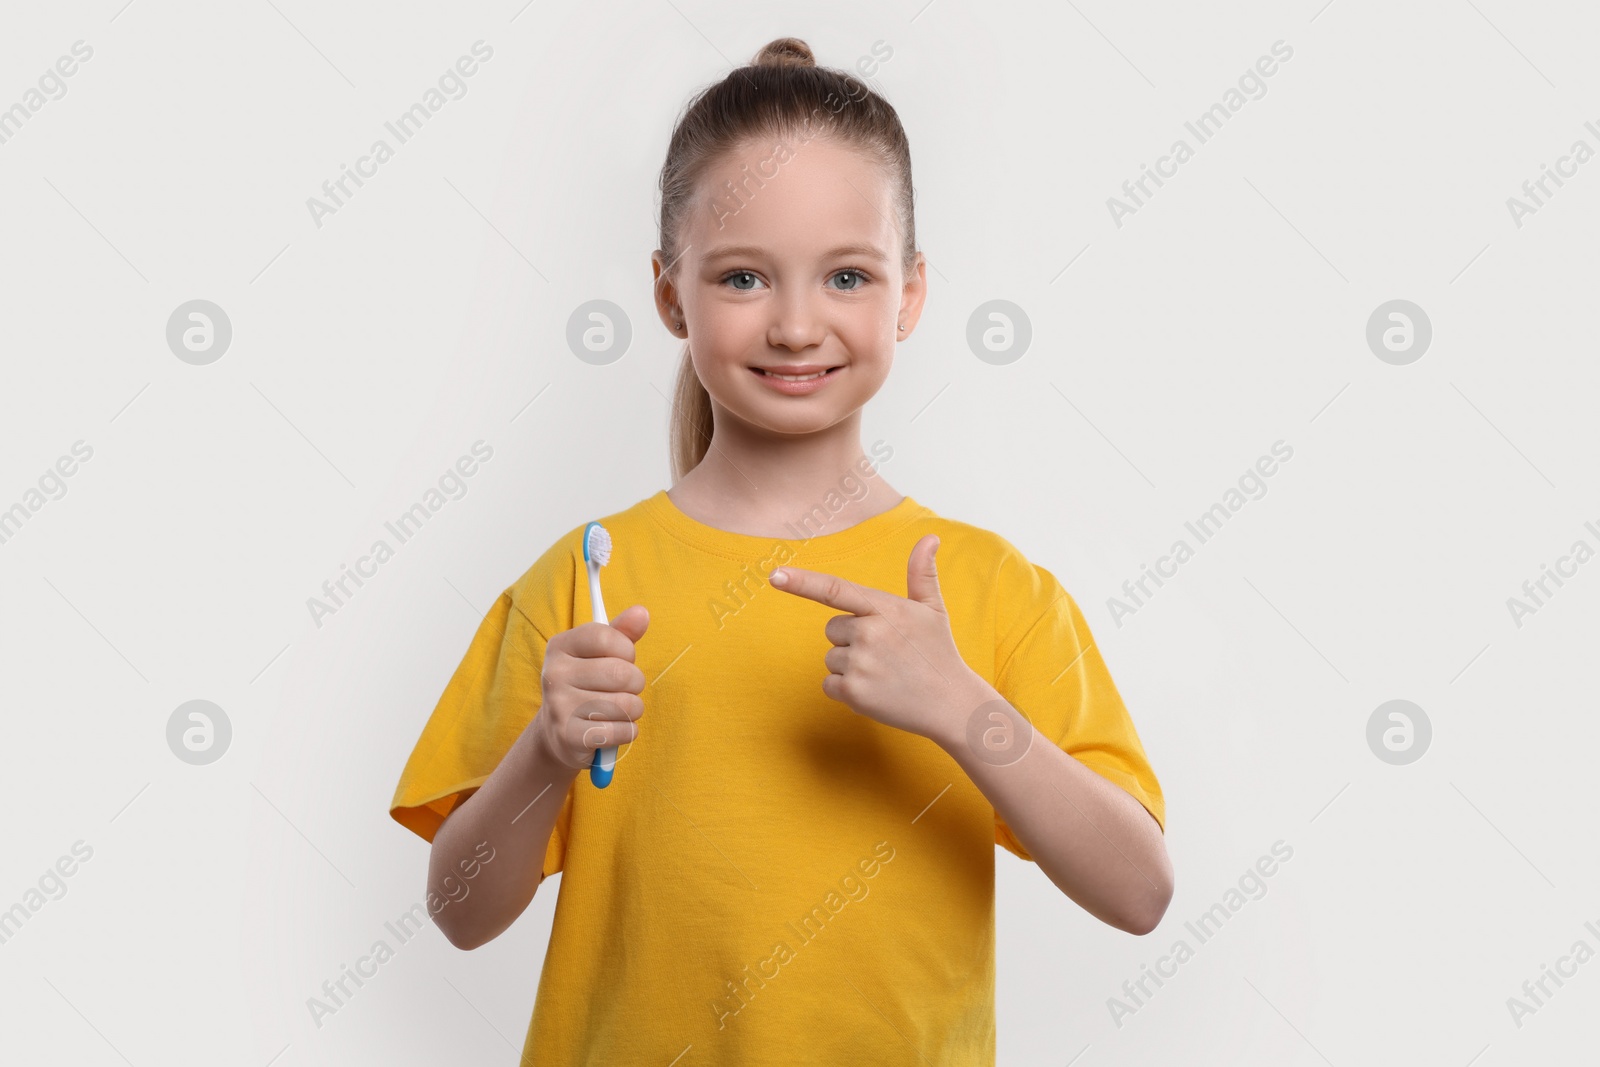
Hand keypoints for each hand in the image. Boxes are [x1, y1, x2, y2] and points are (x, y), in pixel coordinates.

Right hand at [528, 605, 648, 769]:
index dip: (626, 650)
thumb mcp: (600, 654)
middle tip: (626, 689)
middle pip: (621, 673)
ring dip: (634, 709)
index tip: (623, 658)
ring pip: (625, 704)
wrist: (559, 733)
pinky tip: (615, 728)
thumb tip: (642, 613)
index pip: (607, 637)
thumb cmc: (588, 685)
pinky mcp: (569, 736)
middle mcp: (554, 674)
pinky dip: (628, 731)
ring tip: (620, 709)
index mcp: (560, 646)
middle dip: (635, 683)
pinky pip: (620, 730)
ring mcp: (559, 706)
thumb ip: (622, 632)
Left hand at [769, 535, 992, 742]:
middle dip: (851, 640)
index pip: (835, 590)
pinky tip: (875, 691)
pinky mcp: (853, 692)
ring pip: (830, 657)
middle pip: (832, 629)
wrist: (952, 705)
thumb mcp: (933, 609)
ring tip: (884, 674)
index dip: (802, 582)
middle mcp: (869, 633)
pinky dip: (846, 690)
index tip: (775, 575)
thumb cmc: (939, 653)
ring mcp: (859, 664)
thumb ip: (922, 573)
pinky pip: (829, 684)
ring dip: (849, 667)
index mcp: (885, 608)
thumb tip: (931, 537)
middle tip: (885, 654)